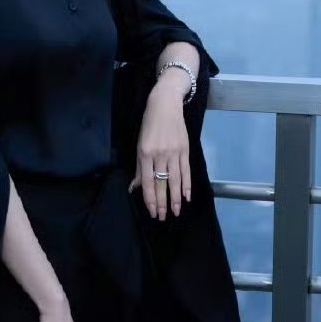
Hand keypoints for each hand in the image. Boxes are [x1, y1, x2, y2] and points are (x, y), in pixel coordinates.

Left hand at [128, 75, 190, 220]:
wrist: (166, 104)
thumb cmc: (149, 124)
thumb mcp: (140, 144)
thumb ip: (138, 168)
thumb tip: (134, 188)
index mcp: (145, 154)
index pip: (147, 182)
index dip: (149, 199)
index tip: (152, 212)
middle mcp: (160, 155)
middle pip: (161, 183)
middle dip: (162, 202)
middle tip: (163, 217)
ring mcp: (174, 152)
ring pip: (175, 180)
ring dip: (176, 198)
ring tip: (176, 211)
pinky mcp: (185, 149)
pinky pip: (186, 171)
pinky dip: (187, 185)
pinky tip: (187, 196)